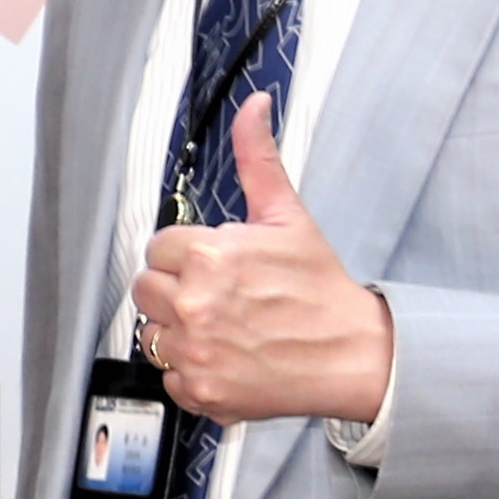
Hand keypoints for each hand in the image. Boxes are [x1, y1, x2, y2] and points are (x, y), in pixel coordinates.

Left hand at [126, 97, 396, 426]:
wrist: (353, 354)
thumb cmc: (320, 288)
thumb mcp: (287, 216)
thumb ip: (257, 160)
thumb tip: (254, 107)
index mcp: (210, 257)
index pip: (158, 247)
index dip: (186, 255)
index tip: (214, 266)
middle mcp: (195, 305)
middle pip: (146, 289)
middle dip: (176, 290)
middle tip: (220, 297)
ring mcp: (196, 352)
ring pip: (151, 333)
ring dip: (178, 331)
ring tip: (224, 328)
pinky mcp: (202, 390)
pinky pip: (169, 376)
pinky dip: (191, 372)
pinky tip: (227, 357)